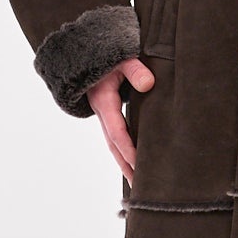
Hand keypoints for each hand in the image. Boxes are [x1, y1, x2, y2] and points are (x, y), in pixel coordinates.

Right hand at [87, 56, 154, 182]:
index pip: (117, 132)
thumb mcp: (121, 57)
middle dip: (126, 165)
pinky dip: (122, 152)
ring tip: (137, 183)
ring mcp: (103, 114)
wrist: (89, 51)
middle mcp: (101, 111)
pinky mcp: (108, 112)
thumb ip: (135, 69)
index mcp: (104, 101)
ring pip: (113, 144)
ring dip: (124, 163)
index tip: (139, 164)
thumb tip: (148, 84)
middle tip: (140, 186)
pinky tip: (133, 162)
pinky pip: (115, 137)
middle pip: (113, 145)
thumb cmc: (108, 54)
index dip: (128, 149)